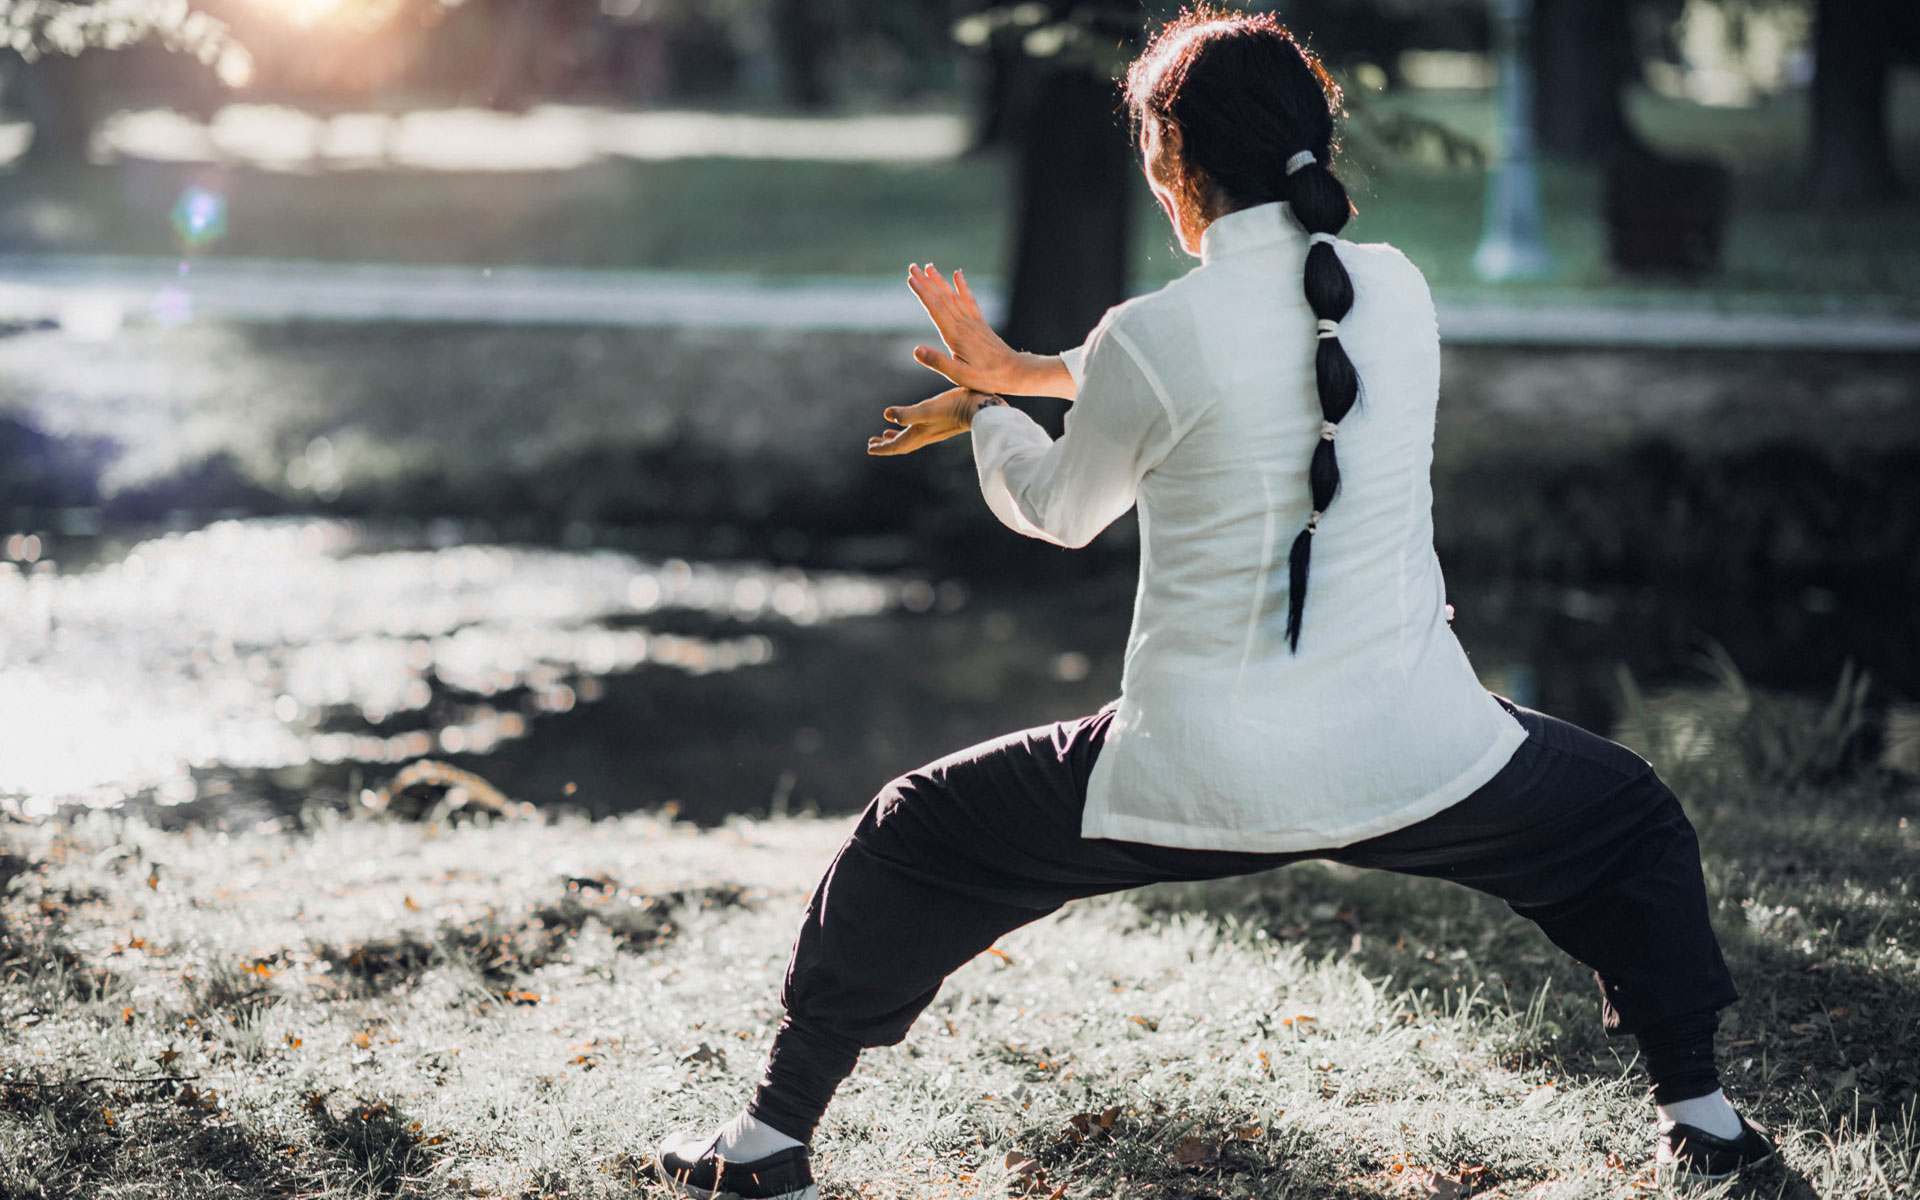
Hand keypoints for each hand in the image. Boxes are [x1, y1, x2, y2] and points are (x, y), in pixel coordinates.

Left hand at [867, 387, 1004, 456]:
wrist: (980, 408)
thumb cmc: (955, 406)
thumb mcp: (929, 408)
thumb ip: (908, 414)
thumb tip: (886, 415)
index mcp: (919, 434)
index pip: (896, 446)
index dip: (882, 448)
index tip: (869, 448)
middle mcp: (925, 436)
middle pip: (901, 445)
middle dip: (886, 445)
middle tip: (872, 443)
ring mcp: (933, 432)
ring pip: (909, 439)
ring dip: (896, 438)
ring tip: (885, 436)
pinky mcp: (941, 425)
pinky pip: (919, 432)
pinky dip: (908, 430)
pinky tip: (911, 423)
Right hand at [907, 264, 1025, 393]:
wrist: (1015, 372)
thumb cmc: (986, 377)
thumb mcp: (958, 375)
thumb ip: (937, 362)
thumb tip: (916, 350)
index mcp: (955, 335)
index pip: (935, 308)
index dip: (922, 292)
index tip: (910, 279)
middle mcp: (964, 324)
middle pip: (942, 298)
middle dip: (926, 282)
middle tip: (912, 267)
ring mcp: (973, 322)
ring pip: (953, 296)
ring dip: (940, 281)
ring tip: (928, 267)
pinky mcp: (980, 324)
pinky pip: (970, 300)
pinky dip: (962, 286)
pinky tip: (958, 274)